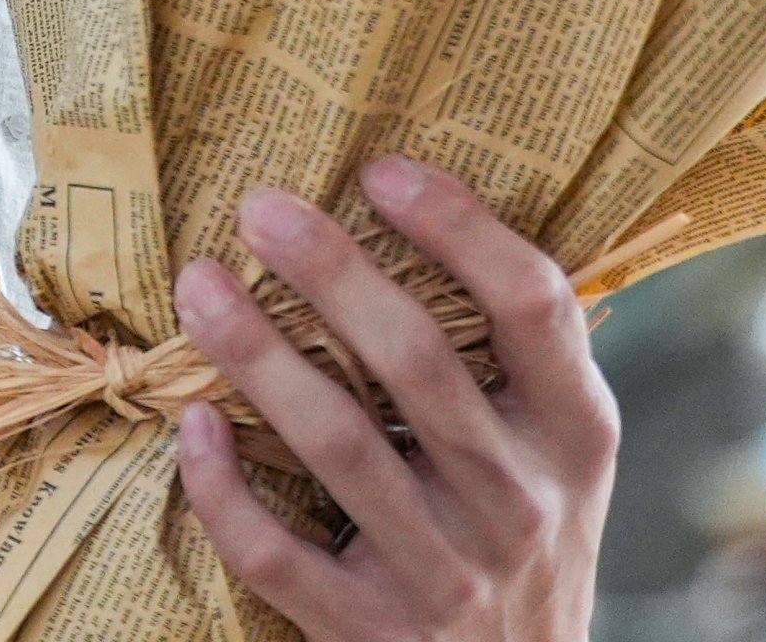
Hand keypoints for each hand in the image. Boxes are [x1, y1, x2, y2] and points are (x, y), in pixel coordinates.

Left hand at [171, 155, 616, 641]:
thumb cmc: (523, 532)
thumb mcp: (555, 449)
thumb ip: (511, 358)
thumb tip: (404, 206)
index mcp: (574, 432)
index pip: (534, 303)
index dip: (459, 225)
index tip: (380, 169)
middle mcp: (520, 501)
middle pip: (418, 363)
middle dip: (332, 273)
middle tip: (258, 207)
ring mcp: (447, 572)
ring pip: (340, 447)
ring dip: (259, 356)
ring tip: (198, 286)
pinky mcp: (372, 632)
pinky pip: (279, 554)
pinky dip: (225, 489)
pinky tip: (191, 425)